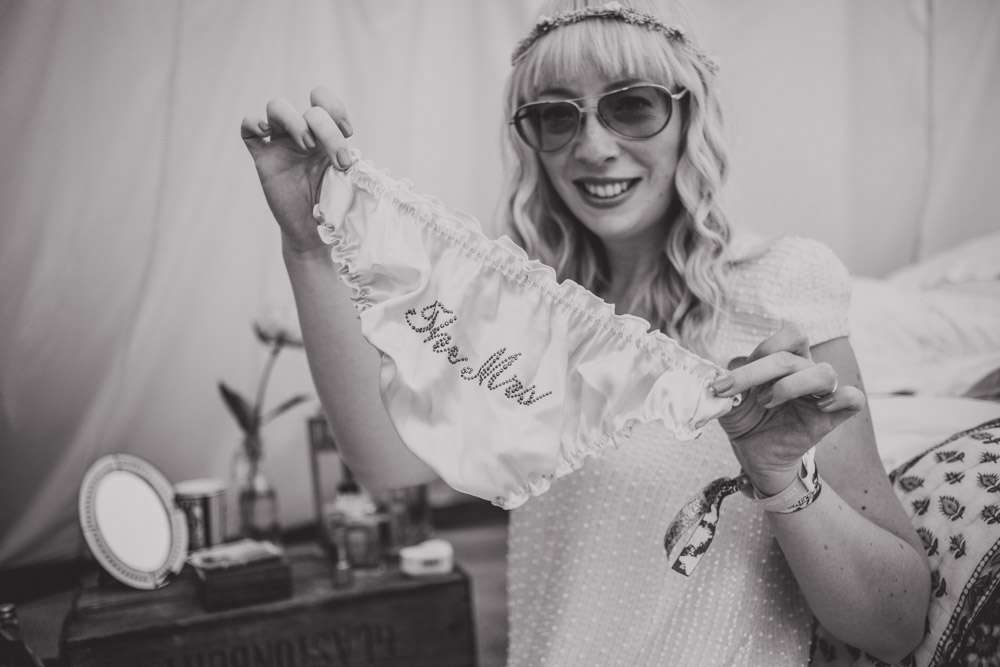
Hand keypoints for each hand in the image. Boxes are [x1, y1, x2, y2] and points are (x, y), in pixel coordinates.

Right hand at [241, 87, 356, 255]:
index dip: (335, 108)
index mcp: (323, 134)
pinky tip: (266, 132)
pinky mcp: (263, 158)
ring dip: (296, 122)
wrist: (314, 232)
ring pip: (276, 106)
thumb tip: (357, 158)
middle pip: (310, 110)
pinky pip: (247, 127)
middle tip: (340, 162)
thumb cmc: (334, 206)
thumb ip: (350, 162)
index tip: (348, 133)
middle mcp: (301, 134)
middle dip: (329, 131)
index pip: (323, 100)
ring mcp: (280, 144)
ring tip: (308, 146)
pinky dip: (253, 122)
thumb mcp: (349, 181)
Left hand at [711, 322, 865, 494]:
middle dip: (758, 373)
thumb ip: (726, 383)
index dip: (763, 348)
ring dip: (790, 387)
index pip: (791, 335)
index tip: (727, 382)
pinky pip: (854, 399)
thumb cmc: (744, 419)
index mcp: (784, 360)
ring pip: (826, 373)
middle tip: (744, 396)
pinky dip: (839, 399)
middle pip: (793, 357)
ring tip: (769, 403)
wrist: (754, 454)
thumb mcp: (728, 400)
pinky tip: (819, 408)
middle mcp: (805, 371)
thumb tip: (716, 376)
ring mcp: (820, 394)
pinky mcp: (831, 418)